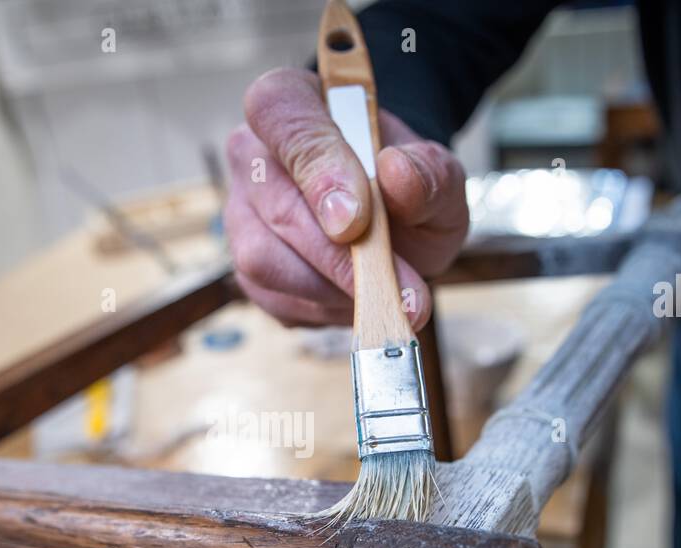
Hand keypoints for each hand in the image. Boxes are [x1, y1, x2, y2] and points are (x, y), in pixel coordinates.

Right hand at [225, 67, 468, 328]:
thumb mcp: (438, 175)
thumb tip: (396, 174)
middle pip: (276, 207)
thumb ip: (429, 172)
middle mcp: (253, 156)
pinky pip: (276, 300)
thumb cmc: (406, 188)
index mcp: (292, 104)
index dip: (317, 169)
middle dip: (339, 257)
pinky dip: (325, 309)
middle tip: (397, 286)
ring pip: (267, 261)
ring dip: (334, 288)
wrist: (396, 223)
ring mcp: (242, 216)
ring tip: (387, 293)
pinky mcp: (247, 272)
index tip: (357, 220)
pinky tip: (359, 298)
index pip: (282, 118)